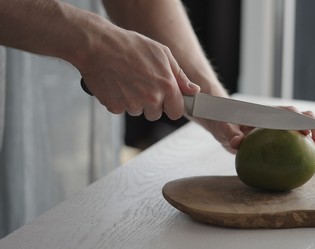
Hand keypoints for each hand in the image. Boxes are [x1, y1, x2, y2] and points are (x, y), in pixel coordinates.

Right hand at [78, 28, 199, 119]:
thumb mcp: (162, 54)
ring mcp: (132, 104)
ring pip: (138, 111)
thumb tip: (194, 91)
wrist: (98, 45)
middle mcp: (151, 98)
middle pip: (156, 114)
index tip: (166, 100)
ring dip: (134, 101)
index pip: (176, 112)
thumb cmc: (131, 46)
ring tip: (127, 79)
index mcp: (167, 86)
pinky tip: (116, 83)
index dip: (171, 106)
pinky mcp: (115, 107)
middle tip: (142, 83)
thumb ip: (180, 76)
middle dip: (151, 104)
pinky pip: (121, 109)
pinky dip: (119, 100)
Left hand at [196, 107, 314, 165]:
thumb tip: (236, 143)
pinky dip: (307, 156)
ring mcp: (283, 129)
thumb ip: (230, 133)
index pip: (287, 113)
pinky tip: (314, 170)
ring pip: (306, 133)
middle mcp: (280, 118)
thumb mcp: (224, 128)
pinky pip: (297, 148)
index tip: (303, 134)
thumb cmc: (225, 123)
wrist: (226, 125)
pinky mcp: (283, 141)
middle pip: (304, 118)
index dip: (298, 121)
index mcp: (268, 113)